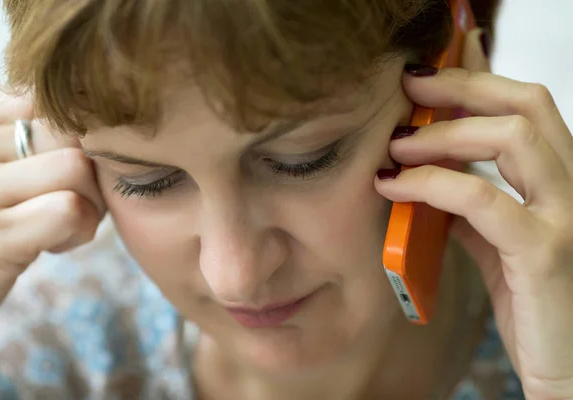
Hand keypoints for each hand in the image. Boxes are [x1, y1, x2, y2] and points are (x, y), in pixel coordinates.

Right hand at [0, 96, 104, 338]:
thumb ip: (29, 138)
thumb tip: (94, 113)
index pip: (53, 101)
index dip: (80, 139)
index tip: (66, 176)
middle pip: (71, 131)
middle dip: (92, 172)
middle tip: (76, 205)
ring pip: (74, 165)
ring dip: (90, 203)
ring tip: (62, 227)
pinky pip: (68, 209)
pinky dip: (80, 230)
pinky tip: (53, 246)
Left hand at [375, 30, 572, 398]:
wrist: (567, 367)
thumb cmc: (535, 306)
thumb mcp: (499, 245)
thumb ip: (473, 210)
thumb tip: (431, 178)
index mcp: (561, 182)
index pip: (527, 109)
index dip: (480, 80)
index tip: (430, 72)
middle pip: (525, 105)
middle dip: (461, 87)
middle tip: (409, 86)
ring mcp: (567, 217)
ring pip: (511, 139)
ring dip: (443, 133)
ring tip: (397, 144)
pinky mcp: (547, 253)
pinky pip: (484, 199)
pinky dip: (433, 183)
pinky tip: (395, 184)